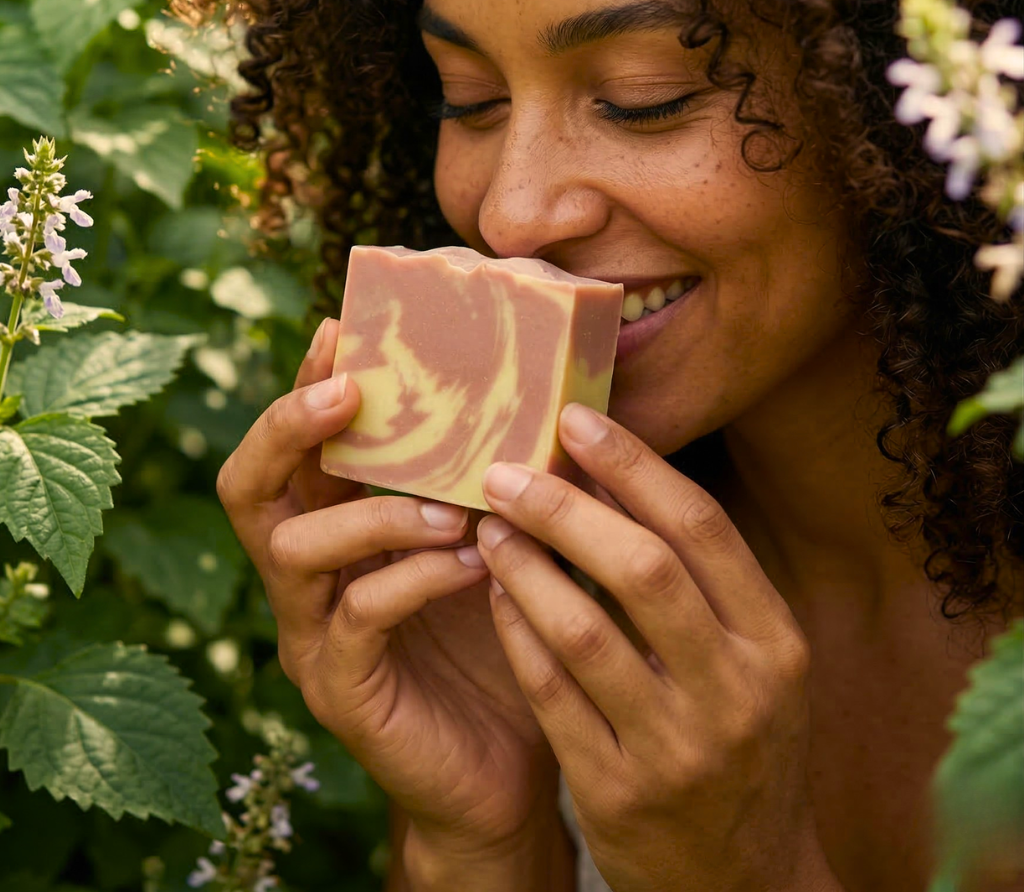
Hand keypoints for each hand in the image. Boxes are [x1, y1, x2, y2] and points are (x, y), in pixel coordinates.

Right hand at [216, 319, 561, 869]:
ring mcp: (313, 633)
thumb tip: (554, 382)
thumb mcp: (497, 536)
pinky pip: (356, 619)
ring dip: (374, 512)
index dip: (306, 381)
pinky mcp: (340, 688)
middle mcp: (306, 572)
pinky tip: (473, 566)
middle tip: (349, 391)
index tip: (342, 327)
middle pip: (249, 485)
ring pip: (295, 548)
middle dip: (289, 426)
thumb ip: (495, 471)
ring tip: (452, 506)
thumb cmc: (505, 632)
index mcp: (336, 519)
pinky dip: (413, 579)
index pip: (296, 441)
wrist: (513, 765)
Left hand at [474, 403, 842, 891]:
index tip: (574, 420)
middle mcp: (736, 693)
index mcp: (776, 643)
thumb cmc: (740, 740)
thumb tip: (613, 470)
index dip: (633, 464)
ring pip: (585, 632)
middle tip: (506, 469)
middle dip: (566, 507)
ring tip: (490, 524)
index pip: (701, 528)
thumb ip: (698, 576)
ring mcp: (676, 750)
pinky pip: (550, 695)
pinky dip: (515, 634)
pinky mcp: (616, 795)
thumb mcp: (752, 659)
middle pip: (642, 569)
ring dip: (526, 566)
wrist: (743, 883)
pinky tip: (493, 592)